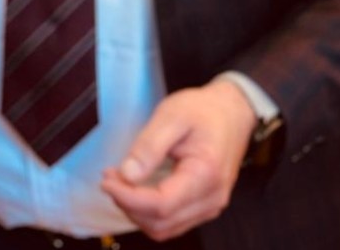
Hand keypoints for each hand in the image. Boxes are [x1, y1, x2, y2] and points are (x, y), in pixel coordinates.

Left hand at [100, 79, 256, 240]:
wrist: (232, 113)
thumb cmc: (203, 111)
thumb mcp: (171, 116)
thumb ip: (149, 146)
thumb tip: (127, 175)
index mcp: (206, 175)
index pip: (161, 204)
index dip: (128, 197)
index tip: (106, 179)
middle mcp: (211, 199)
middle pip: (161, 222)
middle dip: (127, 204)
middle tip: (109, 177)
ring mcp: (210, 207)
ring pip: (165, 228)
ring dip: (135, 211)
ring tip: (119, 183)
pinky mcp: (203, 207)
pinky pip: (172, 223)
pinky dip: (148, 213)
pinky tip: (135, 191)